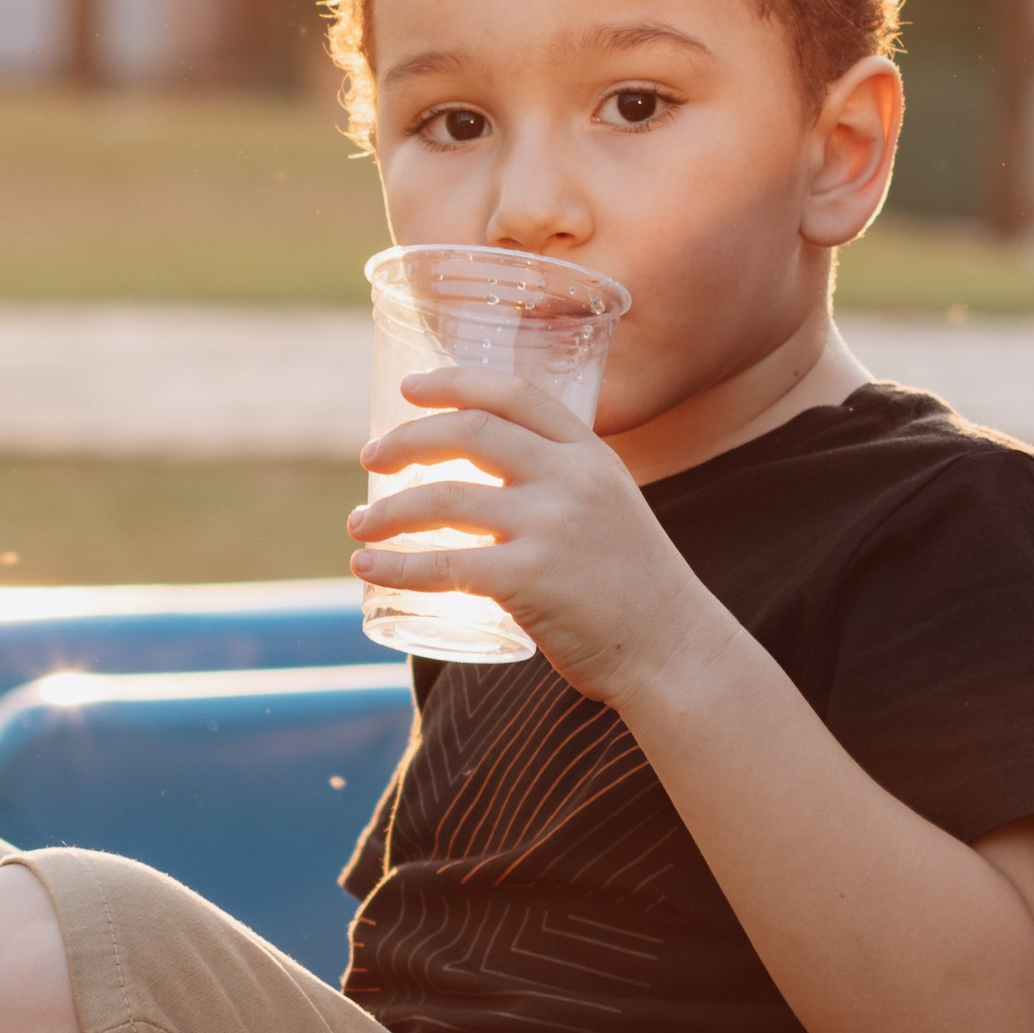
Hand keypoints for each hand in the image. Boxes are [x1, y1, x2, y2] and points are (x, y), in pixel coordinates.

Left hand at [349, 365, 724, 706]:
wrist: (674, 650)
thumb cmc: (637, 588)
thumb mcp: (611, 509)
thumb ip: (561, 487)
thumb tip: (489, 485)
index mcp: (590, 454)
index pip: (514, 393)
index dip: (455, 382)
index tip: (410, 389)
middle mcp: (570, 478)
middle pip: (469, 431)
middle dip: (408, 441)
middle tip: (372, 458)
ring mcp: (551, 526)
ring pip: (444, 499)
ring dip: (388, 510)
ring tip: (359, 525)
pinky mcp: (530, 579)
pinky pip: (444, 565)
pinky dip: (395, 565)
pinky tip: (366, 567)